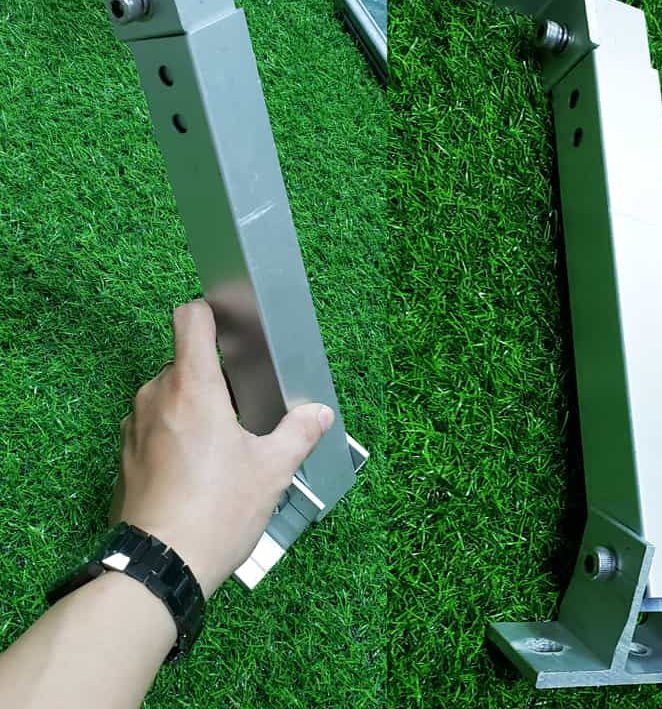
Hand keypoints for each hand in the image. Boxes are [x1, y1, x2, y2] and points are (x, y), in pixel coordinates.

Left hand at [109, 300, 332, 596]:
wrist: (159, 568)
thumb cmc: (218, 510)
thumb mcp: (272, 470)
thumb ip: (299, 433)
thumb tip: (319, 414)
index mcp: (192, 387)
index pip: (189, 318)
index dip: (210, 312)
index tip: (231, 328)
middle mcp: (156, 397)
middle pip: (185, 361)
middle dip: (215, 377)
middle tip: (245, 409)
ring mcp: (133, 426)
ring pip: (169, 395)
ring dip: (195, 407)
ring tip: (224, 444)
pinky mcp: (125, 455)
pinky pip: (154, 425)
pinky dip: (175, 432)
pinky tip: (198, 469)